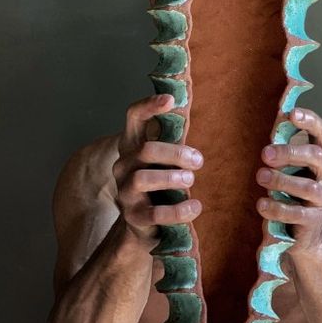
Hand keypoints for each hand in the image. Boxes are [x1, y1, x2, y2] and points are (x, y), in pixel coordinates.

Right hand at [112, 93, 203, 242]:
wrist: (145, 223)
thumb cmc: (161, 181)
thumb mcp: (166, 158)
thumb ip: (175, 140)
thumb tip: (196, 115)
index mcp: (132, 144)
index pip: (134, 116)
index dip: (149, 105)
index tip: (170, 99)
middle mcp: (124, 165)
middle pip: (146, 150)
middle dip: (175, 153)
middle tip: (197, 161)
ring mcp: (125, 191)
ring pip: (143, 178)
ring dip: (171, 177)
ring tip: (190, 179)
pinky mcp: (133, 216)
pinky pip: (155, 213)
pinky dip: (178, 210)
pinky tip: (195, 206)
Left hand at [255, 108, 321, 254]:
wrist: (301, 233)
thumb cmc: (290, 190)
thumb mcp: (287, 165)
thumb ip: (284, 141)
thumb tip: (279, 110)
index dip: (309, 121)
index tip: (291, 113)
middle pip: (317, 156)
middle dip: (290, 152)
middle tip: (265, 153)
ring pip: (307, 186)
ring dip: (282, 180)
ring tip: (260, 176)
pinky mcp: (315, 221)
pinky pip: (297, 213)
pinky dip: (277, 207)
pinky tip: (262, 204)